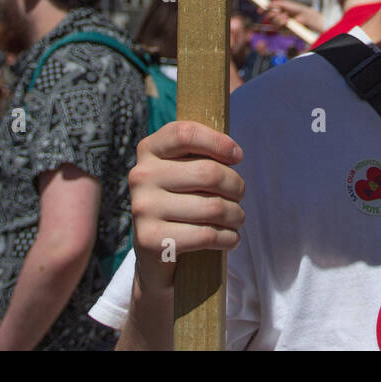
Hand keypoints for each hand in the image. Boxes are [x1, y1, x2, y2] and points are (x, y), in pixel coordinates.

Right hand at [128, 121, 245, 294]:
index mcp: (149, 150)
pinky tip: (230, 238)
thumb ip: (202, 153)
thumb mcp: (184, 168)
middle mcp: (141, 176)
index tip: (238, 156)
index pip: (185, 134)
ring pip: (212, 206)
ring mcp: (143, 208)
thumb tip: (234, 154)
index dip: (218, 142)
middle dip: (235, 185)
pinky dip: (228, 238)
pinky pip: (206, 235)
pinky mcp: (150, 239)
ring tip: (237, 218)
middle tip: (239, 196)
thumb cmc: (180, 198)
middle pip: (208, 172)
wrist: (155, 248)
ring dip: (236, 215)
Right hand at [262, 0, 322, 32]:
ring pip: (273, 21)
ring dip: (279, 18)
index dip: (262, 10)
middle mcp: (278, 17)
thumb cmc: (295, 8)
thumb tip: (265, 5)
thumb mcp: (283, 4)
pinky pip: (278, 26)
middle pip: (269, 17)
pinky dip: (282, 22)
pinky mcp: (283, 29)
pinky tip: (287, 20)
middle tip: (277, 12)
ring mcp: (281, 23)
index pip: (268, 11)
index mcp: (278, 10)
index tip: (259, 11)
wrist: (303, 15)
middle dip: (272, 14)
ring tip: (286, 15)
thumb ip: (274, 4)